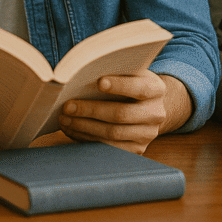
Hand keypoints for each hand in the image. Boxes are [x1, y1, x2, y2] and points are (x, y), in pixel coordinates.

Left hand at [58, 71, 177, 154]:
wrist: (147, 107)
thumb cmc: (130, 84)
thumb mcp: (130, 73)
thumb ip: (115, 72)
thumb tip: (82, 74)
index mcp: (156, 89)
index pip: (139, 88)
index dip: (119, 86)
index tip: (98, 82)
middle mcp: (156, 114)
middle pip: (121, 114)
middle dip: (90, 110)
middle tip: (67, 106)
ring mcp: (147, 135)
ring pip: (112, 134)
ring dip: (84, 127)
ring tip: (64, 119)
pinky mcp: (137, 150)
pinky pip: (109, 148)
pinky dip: (87, 138)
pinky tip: (72, 129)